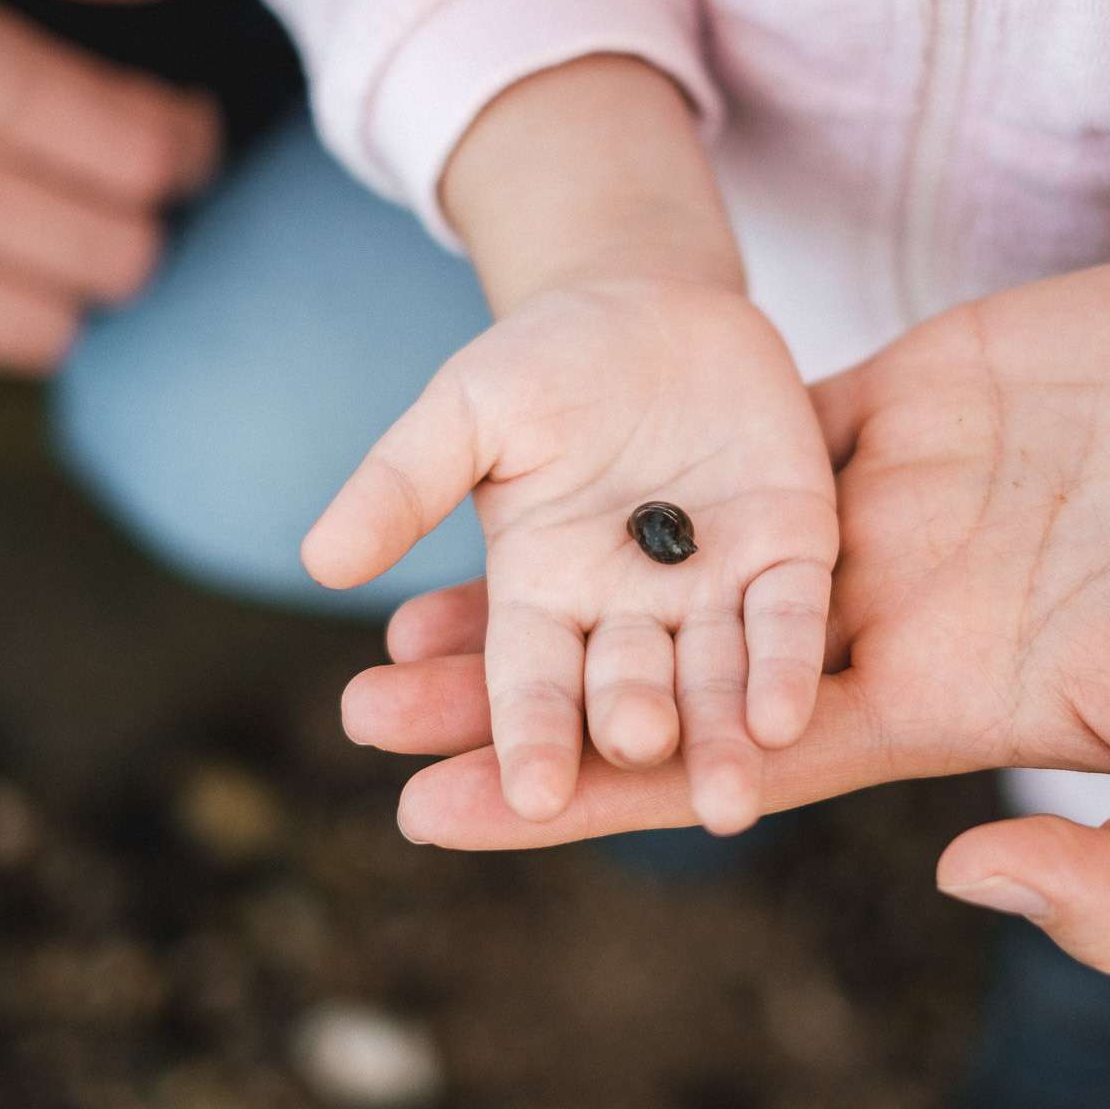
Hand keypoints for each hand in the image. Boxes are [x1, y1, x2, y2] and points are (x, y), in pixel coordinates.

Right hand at [303, 275, 837, 834]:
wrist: (649, 302)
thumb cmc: (542, 362)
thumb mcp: (465, 410)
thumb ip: (402, 484)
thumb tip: (318, 562)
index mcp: (542, 593)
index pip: (532, 681)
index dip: (531, 737)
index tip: (529, 796)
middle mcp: (629, 611)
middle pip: (628, 690)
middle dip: (629, 730)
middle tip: (634, 756)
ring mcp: (714, 586)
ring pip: (718, 680)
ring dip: (723, 742)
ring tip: (731, 806)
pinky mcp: (790, 550)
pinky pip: (791, 620)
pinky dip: (788, 669)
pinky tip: (787, 719)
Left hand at [345, 236, 1109, 971]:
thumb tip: (960, 883)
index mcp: (949, 702)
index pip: (723, 769)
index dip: (589, 803)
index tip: (439, 824)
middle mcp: (896, 605)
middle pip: (665, 664)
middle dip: (521, 696)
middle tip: (363, 717)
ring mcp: (899, 492)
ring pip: (680, 539)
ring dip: (551, 572)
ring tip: (406, 612)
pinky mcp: (920, 382)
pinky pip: (751, 412)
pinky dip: (647, 438)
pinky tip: (539, 458)